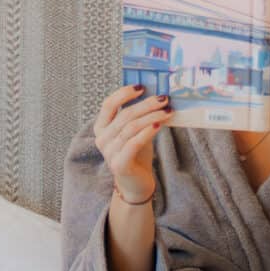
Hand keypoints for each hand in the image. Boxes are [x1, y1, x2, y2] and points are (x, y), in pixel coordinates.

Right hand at [91, 85, 170, 205]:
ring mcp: (108, 152)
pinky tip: (160, 125)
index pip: (108, 104)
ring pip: (131, 127)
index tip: (142, 87)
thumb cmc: (136, 154)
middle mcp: (101, 139)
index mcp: (101, 127)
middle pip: (125, 115)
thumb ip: (139, 116)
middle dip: (146, 104)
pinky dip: (148, 131)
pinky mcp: (119, 164)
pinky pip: (134, 143)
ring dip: (152, 116)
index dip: (124, 93)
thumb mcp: (135, 131)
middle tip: (164, 98)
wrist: (136, 184)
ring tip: (168, 112)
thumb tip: (157, 96)